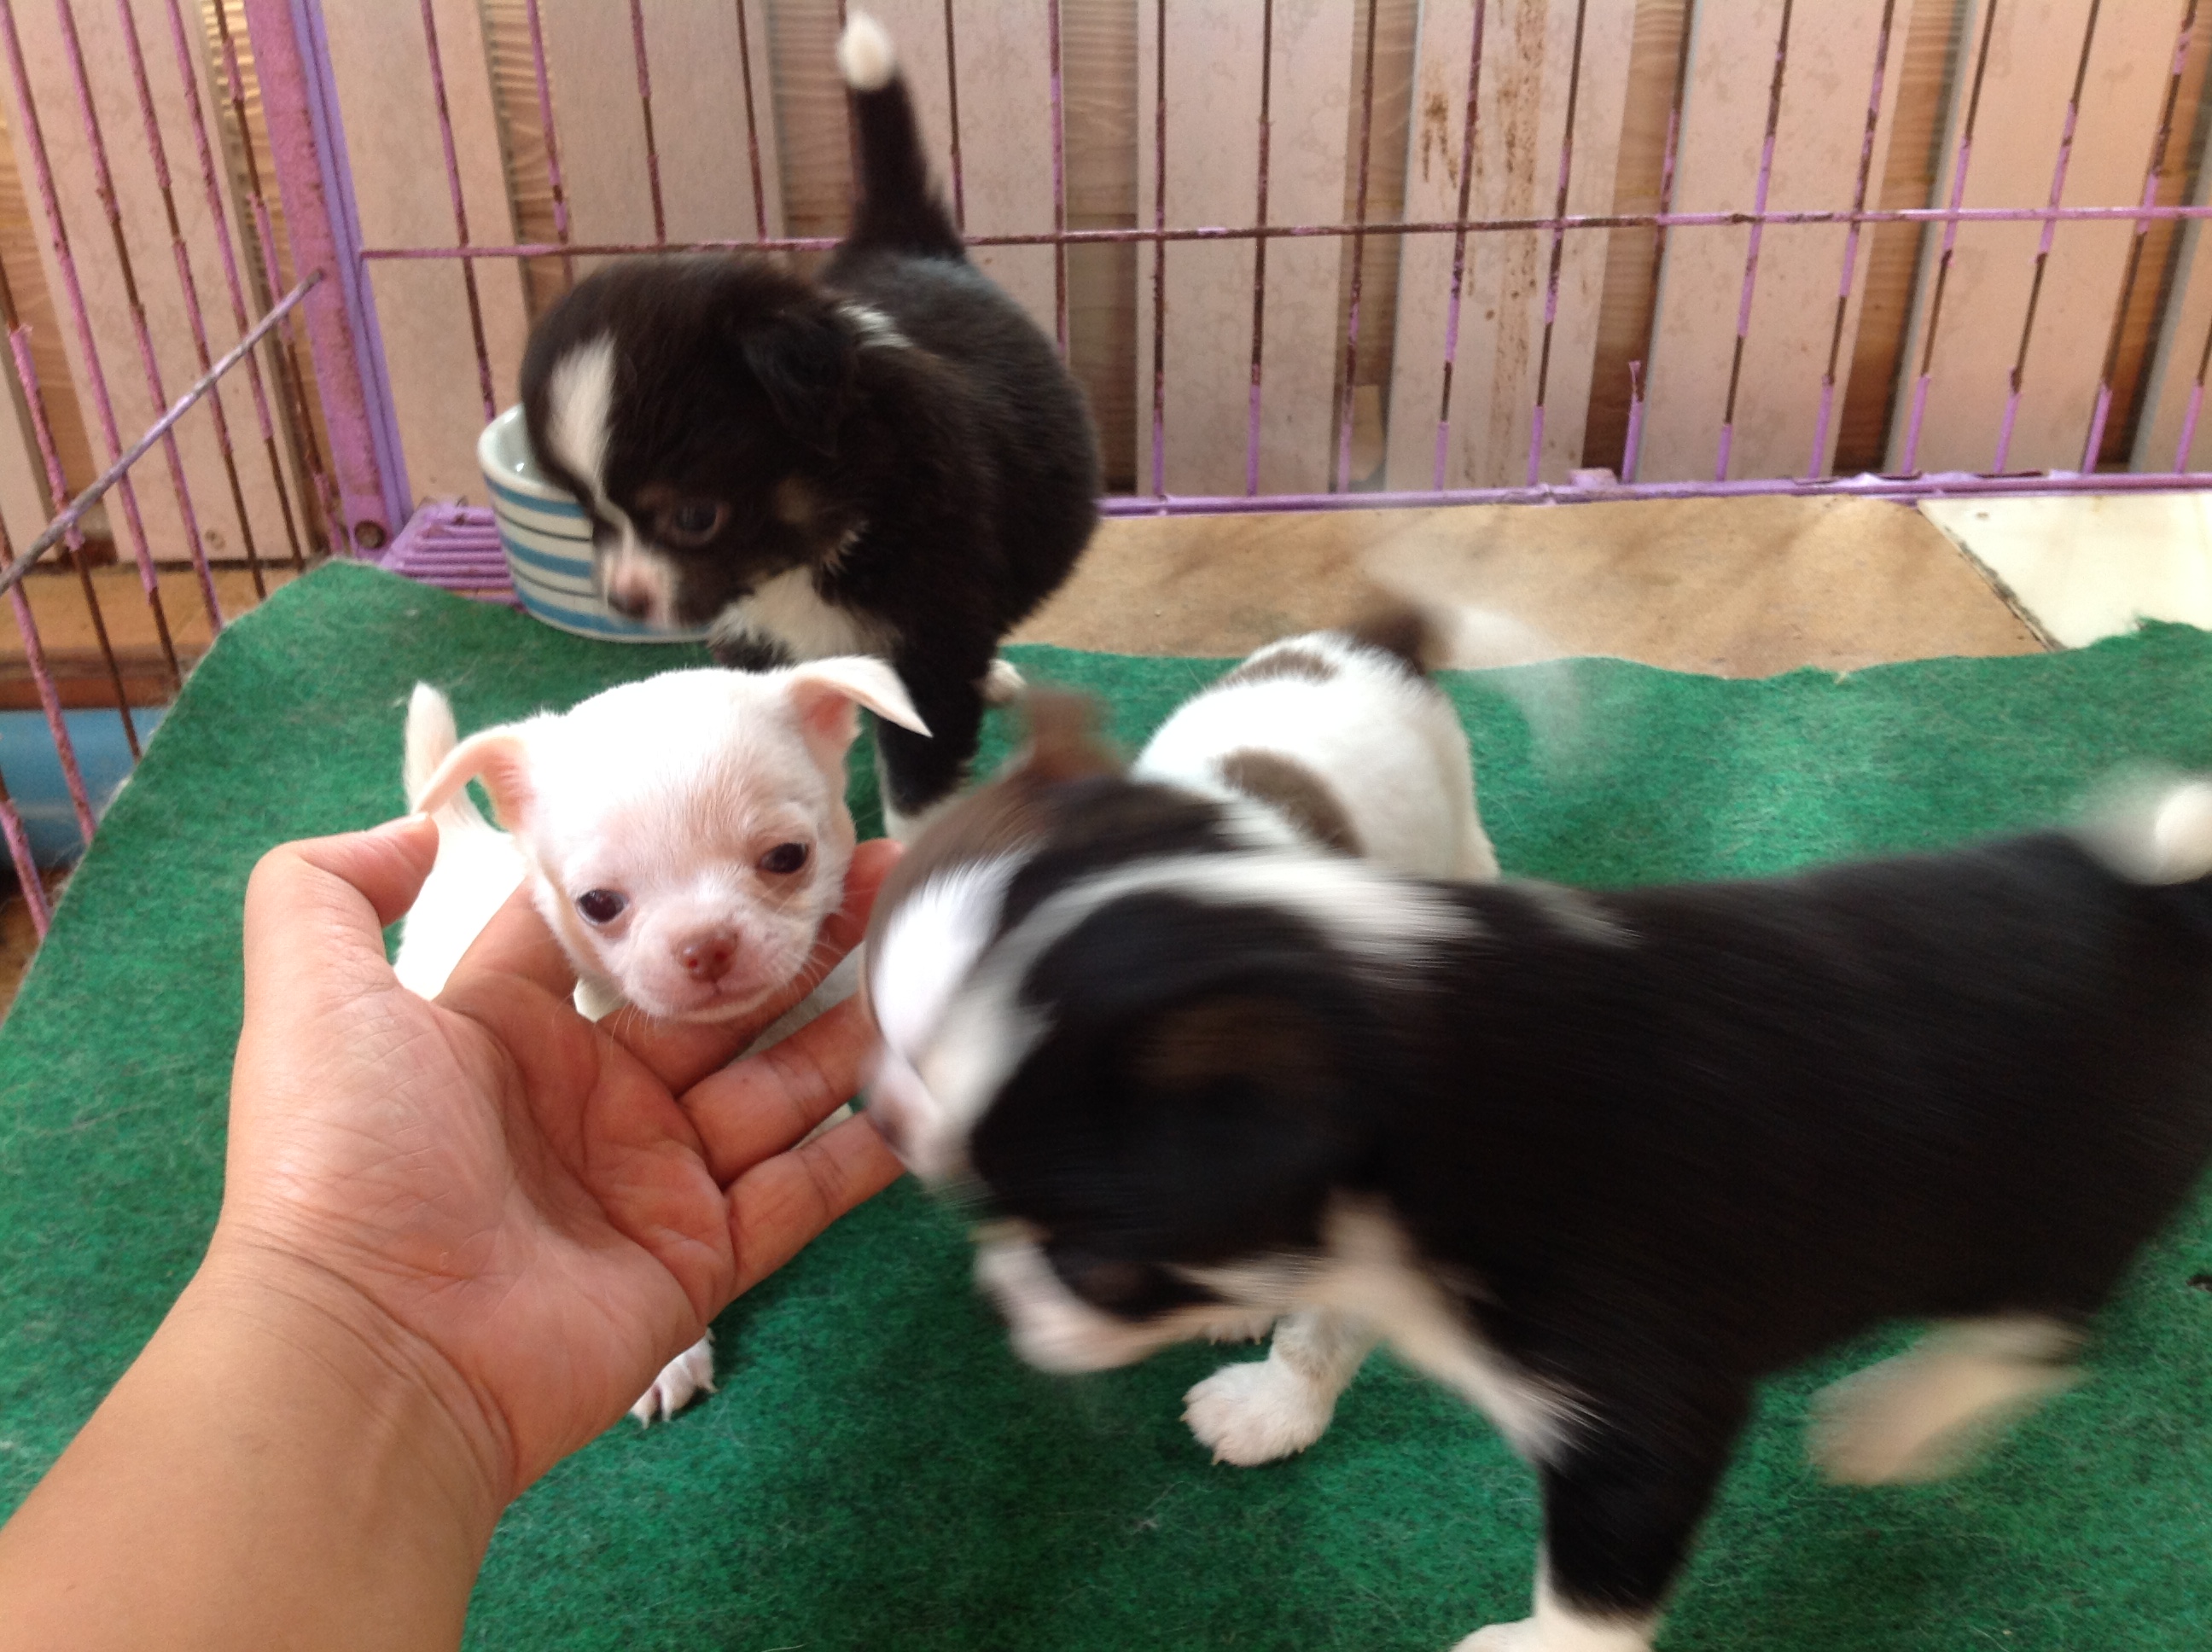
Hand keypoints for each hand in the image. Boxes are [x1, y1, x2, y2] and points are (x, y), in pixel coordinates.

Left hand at [219, 815, 903, 1503]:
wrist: (377, 1349)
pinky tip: (925, 1089)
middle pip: (717, 1005)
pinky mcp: (702, 1257)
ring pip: (776, 1087)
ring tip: (925, 959)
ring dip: (848, 1027)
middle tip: (880, 876)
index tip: (757, 831)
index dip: (685, 886)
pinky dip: (863, 1148)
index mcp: (509, 1031)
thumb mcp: (310, 995)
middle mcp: (592, 1098)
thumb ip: (327, 886)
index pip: (618, 939)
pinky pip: (801, 1192)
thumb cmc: (348, 1157)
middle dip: (796, 941)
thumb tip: (415, 826)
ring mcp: (654, 1181)